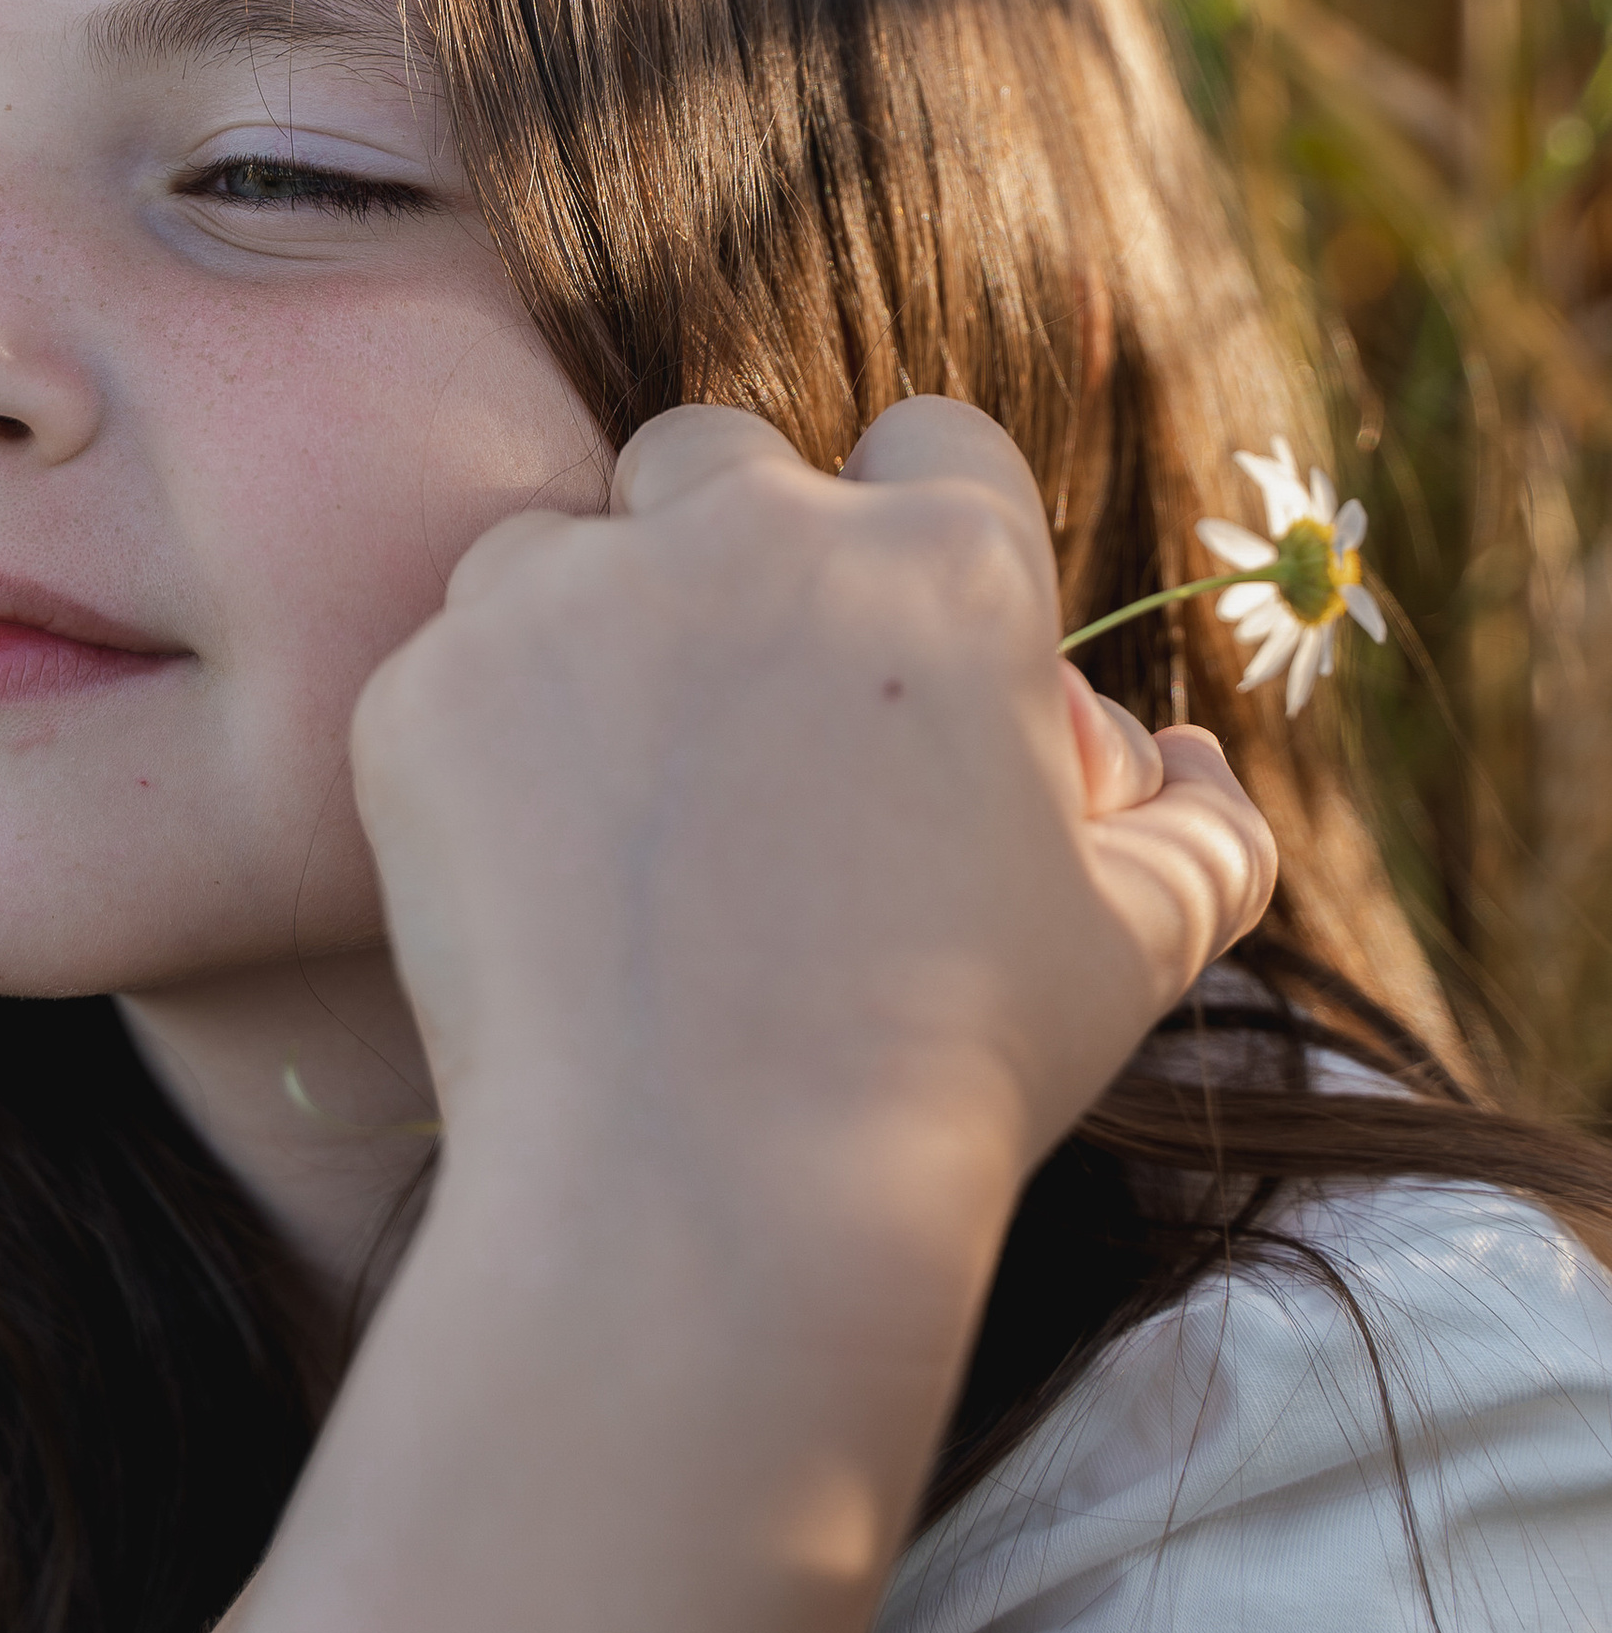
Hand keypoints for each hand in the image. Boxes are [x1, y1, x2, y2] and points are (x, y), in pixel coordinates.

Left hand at [349, 393, 1273, 1245]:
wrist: (711, 1191)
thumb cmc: (949, 1073)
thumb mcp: (1132, 949)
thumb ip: (1199, 828)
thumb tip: (1183, 758)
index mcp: (942, 561)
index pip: (931, 441)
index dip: (916, 531)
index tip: (884, 650)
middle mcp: (753, 534)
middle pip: (720, 455)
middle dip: (729, 545)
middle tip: (736, 720)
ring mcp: (572, 596)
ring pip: (563, 544)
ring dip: (590, 631)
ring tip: (625, 807)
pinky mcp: (433, 688)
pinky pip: (453, 668)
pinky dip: (483, 747)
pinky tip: (535, 879)